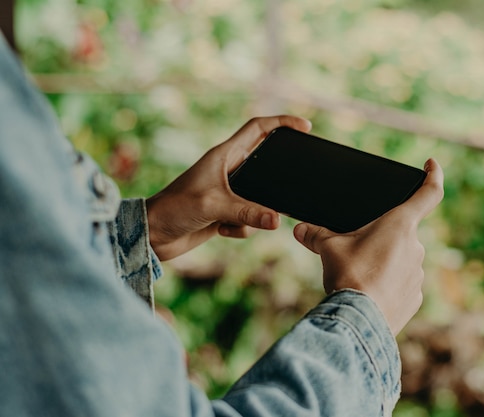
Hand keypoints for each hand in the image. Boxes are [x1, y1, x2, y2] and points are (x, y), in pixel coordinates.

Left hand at [147, 116, 311, 260]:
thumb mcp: (214, 206)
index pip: (258, 129)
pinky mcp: (225, 212)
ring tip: (230, 221)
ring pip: (259, 200)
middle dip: (275, 180)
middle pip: (265, 166)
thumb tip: (277, 219)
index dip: (282, 123)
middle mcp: (228, 170)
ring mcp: (228, 192)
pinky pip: (249, 219)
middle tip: (289, 187)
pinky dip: (240, 227)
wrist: (152, 235)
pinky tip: (220, 230)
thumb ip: (248, 212)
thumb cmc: (174, 209)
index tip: (305, 127)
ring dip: (253, 215)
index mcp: (224, 155)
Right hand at [293, 158, 443, 335]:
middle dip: (381, 237)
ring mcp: (417, 273)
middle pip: (402, 232)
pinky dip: (387, 284)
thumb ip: (316, 235)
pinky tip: (368, 292)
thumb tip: (301, 229)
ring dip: (384, 262)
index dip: (432, 175)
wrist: (357, 321)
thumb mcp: (329, 249)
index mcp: (400, 224)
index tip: (431, 165)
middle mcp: (415, 246)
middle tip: (357, 249)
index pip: (428, 193)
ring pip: (401, 259)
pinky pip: (402, 283)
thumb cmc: (349, 277)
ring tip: (359, 275)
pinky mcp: (415, 297)